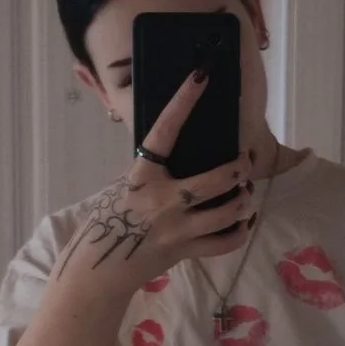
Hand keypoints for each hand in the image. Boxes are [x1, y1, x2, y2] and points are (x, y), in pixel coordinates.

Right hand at [53, 68, 255, 289]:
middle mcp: (162, 200)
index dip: (183, 101)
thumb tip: (177, 149)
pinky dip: (240, 231)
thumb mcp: (124, 186)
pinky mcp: (185, 251)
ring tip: (245, 193)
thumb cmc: (109, 221)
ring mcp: (176, 228)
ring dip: (244, 200)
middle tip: (243, 162)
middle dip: (238, 168)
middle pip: (216, 180)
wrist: (99, 269)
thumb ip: (151, 170)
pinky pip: (225, 242)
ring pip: (228, 212)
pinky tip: (242, 221)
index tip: (201, 76)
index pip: (164, 130)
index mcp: (142, 175)